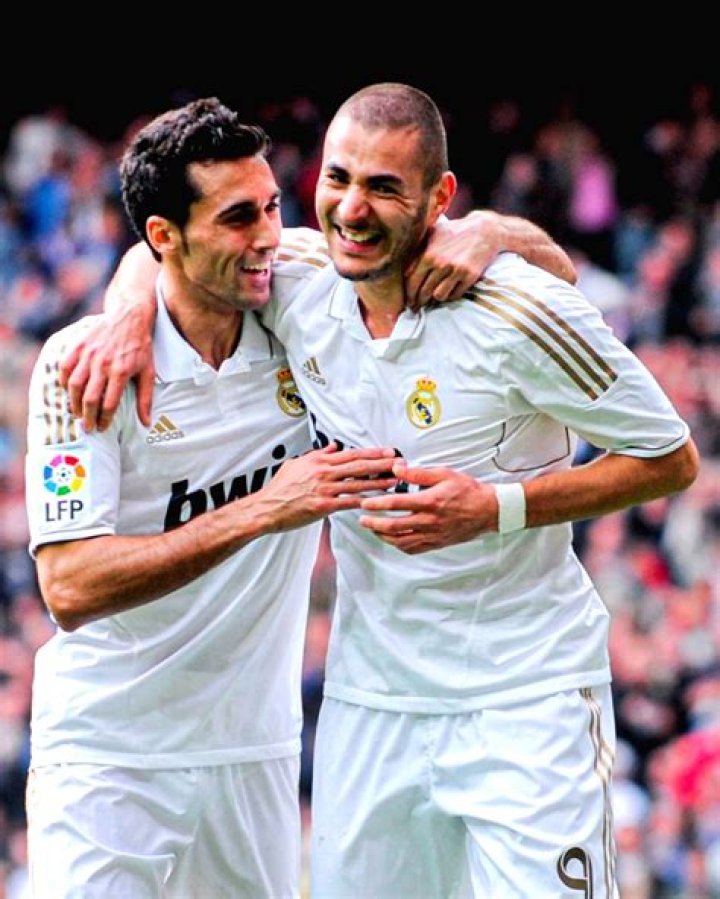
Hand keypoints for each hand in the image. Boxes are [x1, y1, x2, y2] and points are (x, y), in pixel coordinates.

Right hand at [59, 304, 155, 431]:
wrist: (129, 317)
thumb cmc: (140, 347)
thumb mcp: (148, 372)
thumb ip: (145, 399)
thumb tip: (146, 423)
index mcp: (121, 372)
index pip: (109, 404)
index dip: (105, 420)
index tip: (102, 428)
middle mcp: (103, 364)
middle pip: (89, 398)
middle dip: (87, 417)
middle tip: (87, 427)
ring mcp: (88, 354)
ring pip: (74, 385)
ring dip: (74, 403)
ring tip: (77, 413)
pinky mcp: (78, 345)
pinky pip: (64, 368)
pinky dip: (64, 382)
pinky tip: (69, 391)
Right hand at [256, 444, 399, 531]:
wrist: (267, 507)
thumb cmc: (280, 488)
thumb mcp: (297, 464)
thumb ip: (317, 454)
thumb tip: (332, 447)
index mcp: (319, 460)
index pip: (351, 454)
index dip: (371, 452)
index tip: (386, 451)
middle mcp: (324, 472)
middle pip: (359, 465)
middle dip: (381, 463)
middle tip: (399, 461)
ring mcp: (325, 489)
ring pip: (358, 483)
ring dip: (379, 482)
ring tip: (395, 480)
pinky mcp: (325, 506)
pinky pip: (349, 502)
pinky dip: (365, 501)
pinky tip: (377, 502)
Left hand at [358, 460, 498, 553]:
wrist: (489, 511)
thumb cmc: (468, 490)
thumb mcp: (444, 474)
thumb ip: (418, 474)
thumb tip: (396, 468)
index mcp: (430, 502)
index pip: (397, 504)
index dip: (377, 504)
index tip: (365, 503)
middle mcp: (430, 521)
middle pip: (394, 527)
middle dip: (374, 524)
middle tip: (362, 520)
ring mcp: (433, 535)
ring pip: (401, 541)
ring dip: (383, 536)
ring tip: (373, 529)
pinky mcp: (437, 543)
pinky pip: (413, 549)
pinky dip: (399, 546)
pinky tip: (392, 539)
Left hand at [404, 211, 501, 310]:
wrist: (484, 230)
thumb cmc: (454, 232)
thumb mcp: (433, 236)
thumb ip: (418, 252)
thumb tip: (405, 272)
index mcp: (428, 255)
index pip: (412, 282)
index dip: (408, 295)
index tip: (408, 302)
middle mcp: (441, 264)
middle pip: (423, 292)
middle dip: (418, 302)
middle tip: (417, 307)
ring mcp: (456, 271)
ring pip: (438, 296)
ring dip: (436, 299)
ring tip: (434, 298)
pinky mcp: (469, 276)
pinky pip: (455, 295)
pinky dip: (451, 296)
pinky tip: (449, 291)